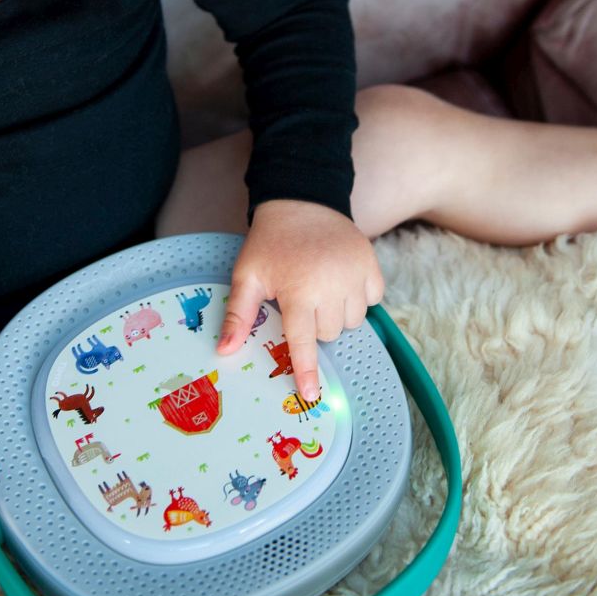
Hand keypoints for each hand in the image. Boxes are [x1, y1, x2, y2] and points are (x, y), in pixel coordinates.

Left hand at [217, 199, 383, 399]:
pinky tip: (340, 282)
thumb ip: (238, 315)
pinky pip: (372, 300)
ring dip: (337, 314)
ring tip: (320, 290)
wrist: (302, 200)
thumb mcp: (247, 276)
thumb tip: (224, 351)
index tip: (311, 395)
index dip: (307, 371)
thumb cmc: (270, 243)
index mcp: (299, 291)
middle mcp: (332, 286)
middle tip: (301, 300)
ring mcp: (356, 275)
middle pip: (330, 333)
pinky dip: (358, 298)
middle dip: (315, 325)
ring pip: (353, 321)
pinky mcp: (372, 265)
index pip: (304, 342)